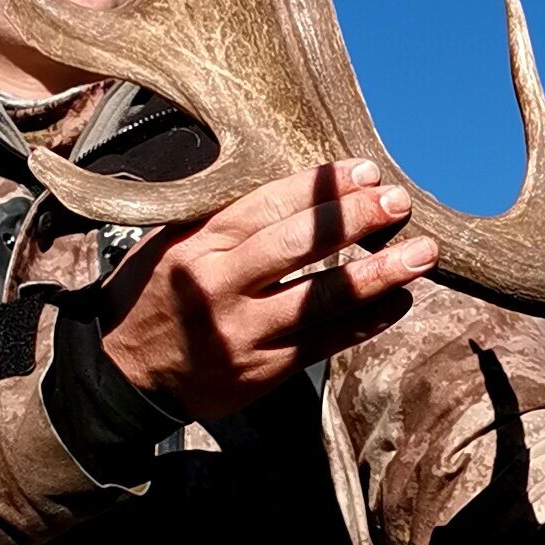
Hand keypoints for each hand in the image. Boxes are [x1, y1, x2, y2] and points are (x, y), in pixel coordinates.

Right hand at [95, 159, 435, 421]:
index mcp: (198, 247)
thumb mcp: (171, 242)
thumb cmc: (154, 292)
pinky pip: (324, 343)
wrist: (123, 373)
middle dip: (356, 221)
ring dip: (379, 275)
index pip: (270, 206)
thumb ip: (226, 217)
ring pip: (321, 300)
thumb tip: (301, 185)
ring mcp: (243, 334)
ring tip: (422, 253)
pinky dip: (365, 321)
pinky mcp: (262, 371)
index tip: (365, 172)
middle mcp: (221, 289)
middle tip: (398, 201)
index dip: (323, 188)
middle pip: (299, 248)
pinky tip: (398, 300)